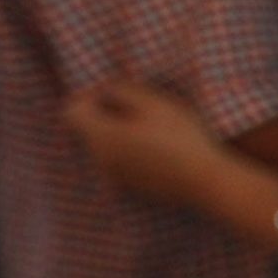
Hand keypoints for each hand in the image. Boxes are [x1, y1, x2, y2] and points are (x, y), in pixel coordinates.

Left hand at [62, 81, 229, 207]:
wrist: (205, 182)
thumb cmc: (181, 137)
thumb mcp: (154, 103)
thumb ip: (122, 91)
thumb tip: (105, 91)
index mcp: (101, 135)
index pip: (71, 110)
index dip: (89, 96)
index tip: (115, 92)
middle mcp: (100, 158)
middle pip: (89, 129)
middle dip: (107, 114)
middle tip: (141, 107)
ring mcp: (115, 176)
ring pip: (106, 146)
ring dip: (122, 133)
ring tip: (155, 128)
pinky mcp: (132, 187)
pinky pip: (122, 163)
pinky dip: (133, 152)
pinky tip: (161, 149)